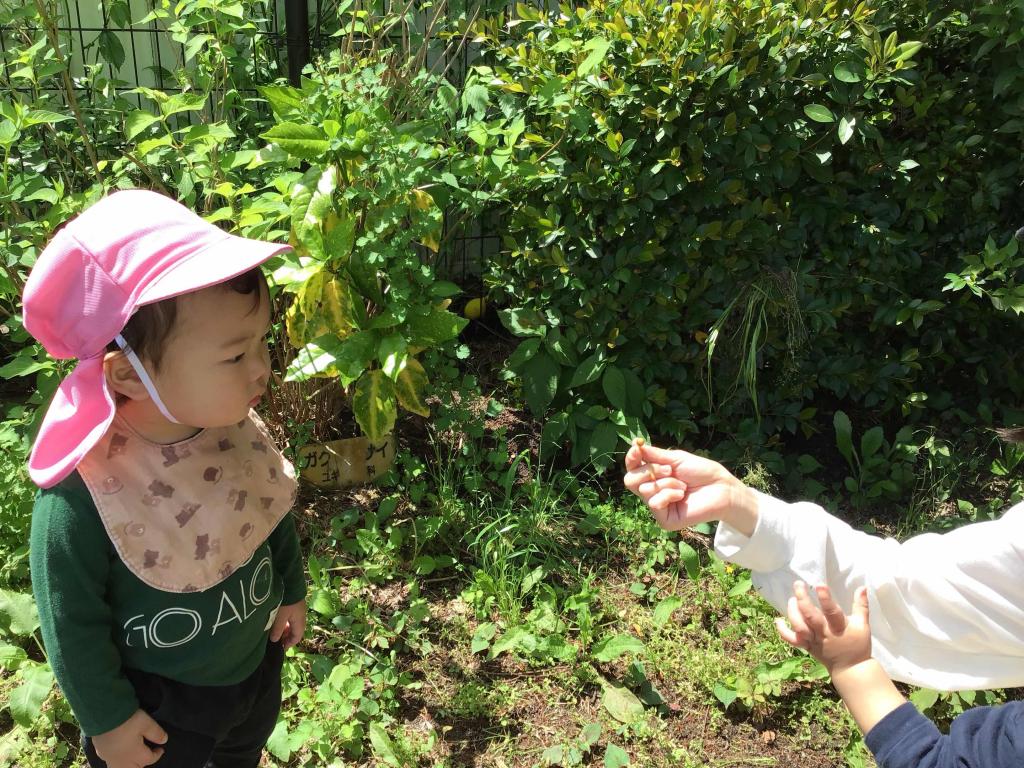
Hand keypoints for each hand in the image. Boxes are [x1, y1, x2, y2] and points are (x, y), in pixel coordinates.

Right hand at [92, 709, 166, 767]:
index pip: (149, 760)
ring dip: (129, 766)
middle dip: (142, 765)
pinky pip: (110, 763)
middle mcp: (122, 760)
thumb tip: (164, 740)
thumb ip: (156, 733)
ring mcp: (110, 758)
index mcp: (135, 754)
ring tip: (133, 759)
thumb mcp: (146, 723)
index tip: (161, 749)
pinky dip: (117, 763)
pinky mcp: (101, 753)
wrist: (103, 716)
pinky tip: (118, 756)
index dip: (157, 755)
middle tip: (146, 757)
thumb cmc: (126, 720)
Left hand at [270, 599, 305, 649]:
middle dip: (286, 636)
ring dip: (285, 628)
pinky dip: (285, 621)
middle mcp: (301, 616)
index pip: (297, 637)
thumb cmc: (286, 601)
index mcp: (300, 621)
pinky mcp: (294, 603)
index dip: (290, 644)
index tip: (281, 647)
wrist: (290, 582)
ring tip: (276, 630)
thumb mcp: (280, 617)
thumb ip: (277, 629)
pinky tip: (278, 620)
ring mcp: (298, 609)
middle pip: (295, 630)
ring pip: (292, 623)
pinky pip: (291, 617)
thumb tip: (275, 640)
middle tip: (276, 639)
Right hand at [623, 442, 757, 534]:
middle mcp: (653, 492)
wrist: (721, 488)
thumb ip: (655, 455)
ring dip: (666, 483)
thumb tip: (635, 446)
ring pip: (644, 489)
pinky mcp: (664, 520)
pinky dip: (669, 495)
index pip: (632, 468)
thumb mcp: (676, 459)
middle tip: (669, 470)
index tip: (637, 449)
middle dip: (649, 471)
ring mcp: (658, 507)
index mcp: (654, 476)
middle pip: (630, 480)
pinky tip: (682, 495)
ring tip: (682, 485)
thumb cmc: (702, 472)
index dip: (631, 459)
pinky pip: (655, 503)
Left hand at [775, 581, 871, 675]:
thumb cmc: (858, 644)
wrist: (850, 669)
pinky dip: (783, 631)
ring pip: (799, 627)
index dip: (825, 599)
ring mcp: (814, 641)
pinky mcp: (807, 647)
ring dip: (792, 612)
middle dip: (802, 600)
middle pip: (810, 617)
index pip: (832, 612)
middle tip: (798, 584)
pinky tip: (777, 620)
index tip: (819, 585)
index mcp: (839, 628)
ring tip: (792, 599)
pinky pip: (792, 640)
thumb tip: (862, 587)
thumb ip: (861, 605)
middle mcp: (824, 634)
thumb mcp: (863, 625)